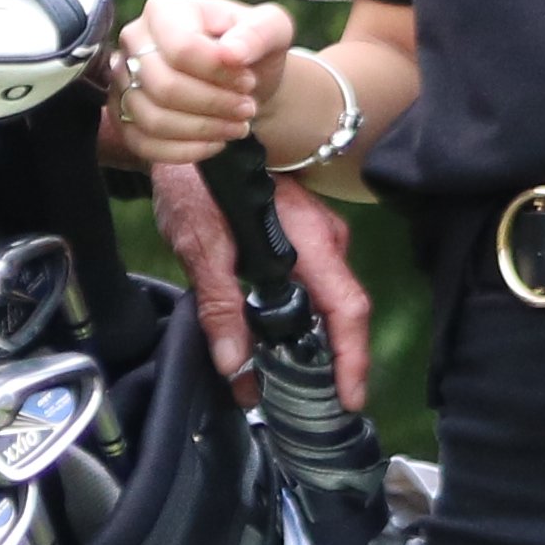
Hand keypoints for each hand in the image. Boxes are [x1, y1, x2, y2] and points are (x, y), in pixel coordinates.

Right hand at [99, 0, 288, 166]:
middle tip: (246, 109)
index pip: (182, 49)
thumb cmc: (251, 49)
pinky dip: (185, 151)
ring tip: (236, 126)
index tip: (248, 81)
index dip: (219, 74)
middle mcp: (133, 40)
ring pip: (152, 119)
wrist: (241, 79)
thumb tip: (232, 53)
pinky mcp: (123, 116)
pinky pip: (143, 144)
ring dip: (202, 130)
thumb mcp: (273, 29)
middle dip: (213, 105)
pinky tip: (215, 143)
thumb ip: (260, 32)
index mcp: (164, 9)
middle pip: (164, 87)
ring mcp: (123, 80)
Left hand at [142, 162, 375, 405]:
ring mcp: (318, 236)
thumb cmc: (198, 184)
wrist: (191, 136)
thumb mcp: (201, 247)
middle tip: (312, 408)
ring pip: (326, 300)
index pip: (348, 308)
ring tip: (288, 384)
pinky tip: (275, 343)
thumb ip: (220, 306)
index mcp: (310, 240)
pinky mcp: (303, 237)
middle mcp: (325, 239)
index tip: (350, 399)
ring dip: (311, 342)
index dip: (353, 358)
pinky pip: (312, 286)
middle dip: (333, 362)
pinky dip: (299, 318)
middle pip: (342, 311)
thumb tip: (235, 366)